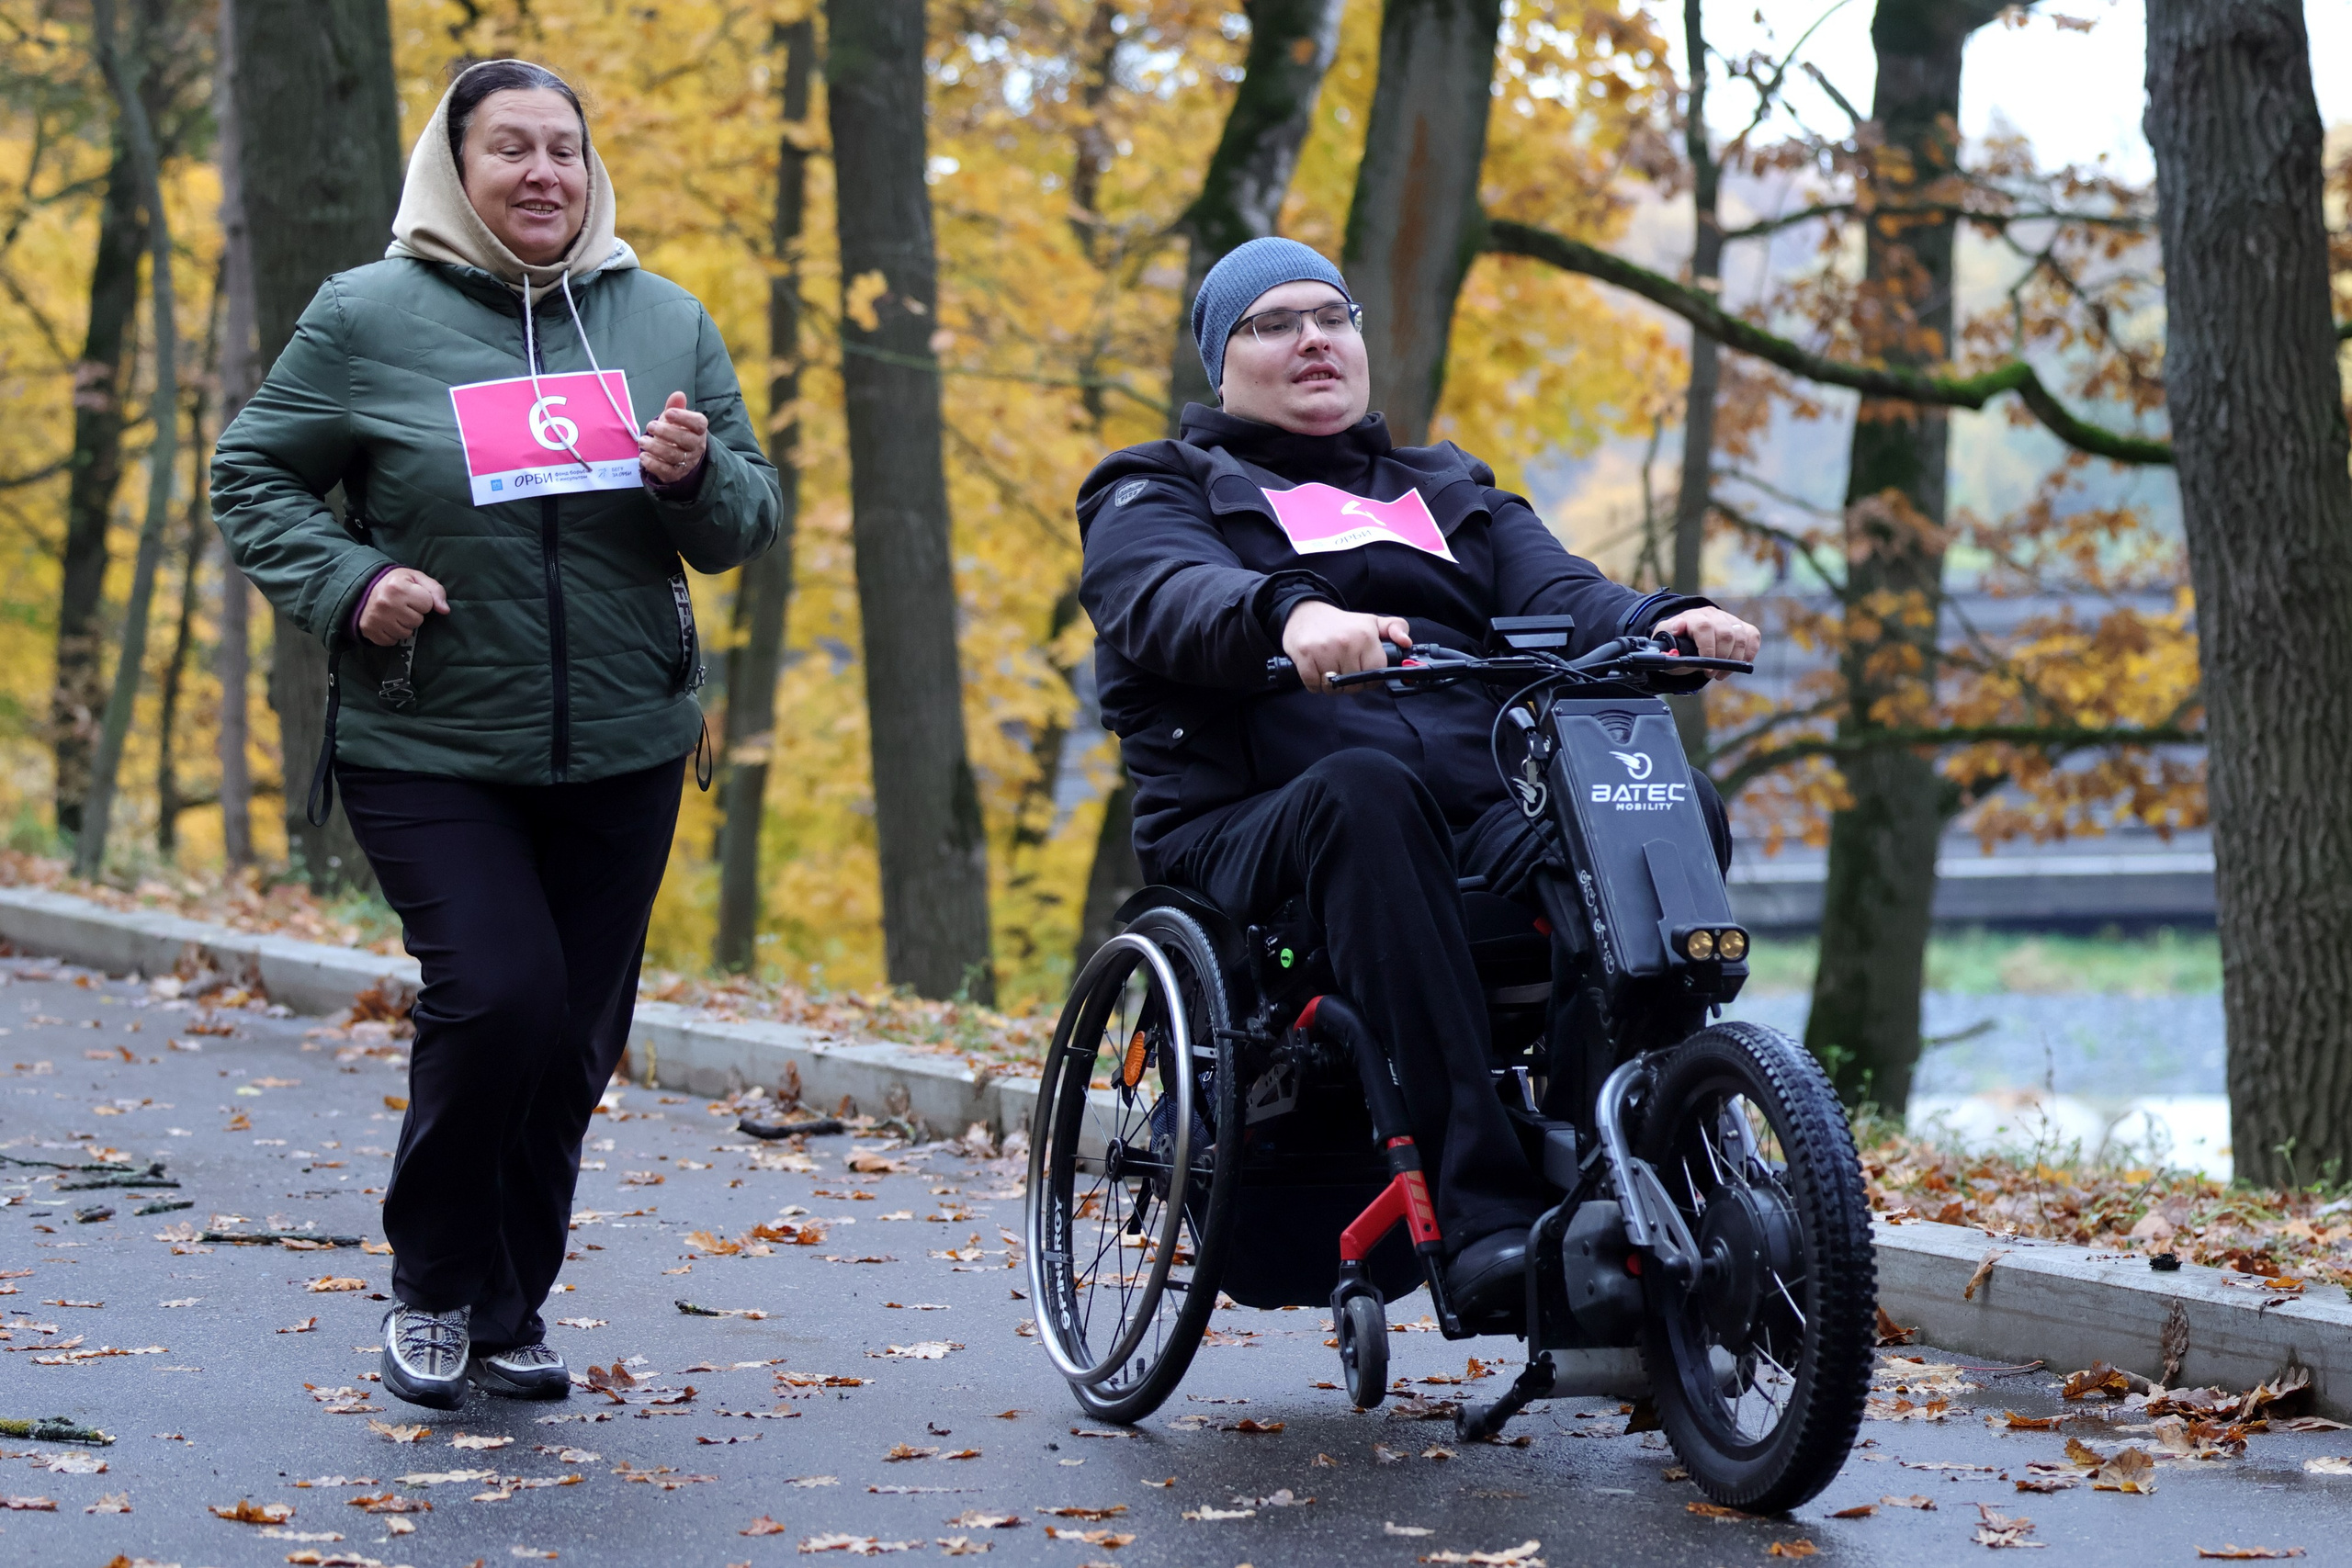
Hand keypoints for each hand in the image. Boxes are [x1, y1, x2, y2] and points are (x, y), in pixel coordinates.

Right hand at [358, 568, 449, 646]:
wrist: (363, 588)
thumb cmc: (395, 583)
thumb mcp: (416, 578)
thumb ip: (435, 590)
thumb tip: (445, 610)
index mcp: (398, 587)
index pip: (427, 604)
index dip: (423, 601)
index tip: (413, 597)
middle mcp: (385, 603)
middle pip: (417, 621)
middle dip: (414, 614)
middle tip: (403, 606)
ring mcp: (376, 618)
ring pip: (406, 633)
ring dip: (404, 626)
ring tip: (395, 614)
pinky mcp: (369, 630)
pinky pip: (392, 641)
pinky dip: (392, 634)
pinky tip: (387, 622)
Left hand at [640, 390, 707, 484]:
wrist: (680, 459)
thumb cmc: (676, 434)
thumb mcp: (675, 419)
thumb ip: (675, 407)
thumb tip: (678, 394)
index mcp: (698, 431)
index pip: (698, 423)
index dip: (685, 417)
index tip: (669, 413)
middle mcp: (696, 447)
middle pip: (686, 440)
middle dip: (666, 432)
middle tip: (651, 426)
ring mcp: (686, 462)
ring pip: (674, 456)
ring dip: (656, 447)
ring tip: (642, 441)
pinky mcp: (675, 474)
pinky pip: (666, 471)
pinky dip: (653, 464)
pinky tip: (643, 456)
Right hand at [1282, 601, 1410, 695]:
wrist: (1306, 612)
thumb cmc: (1342, 623)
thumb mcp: (1372, 622)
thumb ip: (1395, 628)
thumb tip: (1406, 642)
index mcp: (1365, 636)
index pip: (1375, 673)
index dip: (1370, 677)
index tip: (1362, 672)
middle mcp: (1346, 643)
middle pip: (1353, 684)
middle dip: (1350, 683)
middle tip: (1344, 670)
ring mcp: (1324, 650)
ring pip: (1333, 688)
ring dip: (1331, 685)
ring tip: (1330, 670)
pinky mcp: (1305, 657)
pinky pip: (1314, 686)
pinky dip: (1315, 685)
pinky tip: (1317, 671)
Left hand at [1653, 606, 1760, 681]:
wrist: (1688, 637)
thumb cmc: (1677, 642)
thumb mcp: (1666, 642)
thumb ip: (1667, 638)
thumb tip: (1678, 628)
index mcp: (1693, 617)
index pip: (1704, 627)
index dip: (1707, 648)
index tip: (1705, 666)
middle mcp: (1713, 615)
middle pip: (1726, 634)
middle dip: (1720, 658)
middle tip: (1711, 674)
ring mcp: (1729, 619)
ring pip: (1741, 637)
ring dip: (1733, 660)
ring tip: (1721, 673)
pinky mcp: (1742, 626)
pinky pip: (1753, 636)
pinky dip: (1749, 653)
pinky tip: (1737, 664)